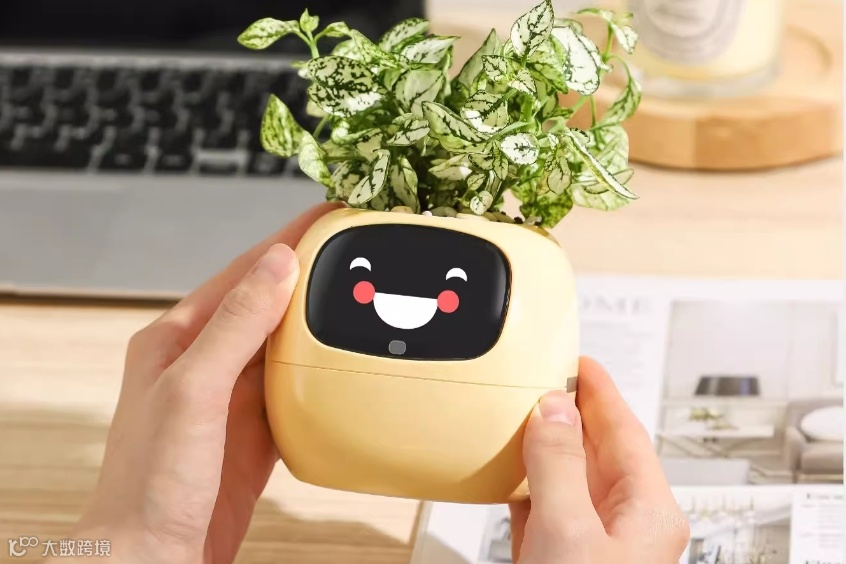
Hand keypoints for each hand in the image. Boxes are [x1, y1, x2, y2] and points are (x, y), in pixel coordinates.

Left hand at [63, 202, 341, 563]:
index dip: (286, 240)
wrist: (153, 559)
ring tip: (358, 297)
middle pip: (267, 305)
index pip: (241, 273)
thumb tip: (277, 264)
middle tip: (354, 251)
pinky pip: (294, 390)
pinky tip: (341, 365)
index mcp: (177, 339)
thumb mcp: (194, 390)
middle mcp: (204, 362)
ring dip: (317, 325)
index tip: (327, 216)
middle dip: (309, 276)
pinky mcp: (254, 432)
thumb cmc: (149, 483)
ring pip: (284, 346)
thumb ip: (236, 324)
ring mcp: (230, 399)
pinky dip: (319, 374)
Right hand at [509, 357, 689, 563]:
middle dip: (569, 413)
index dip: (601, 392)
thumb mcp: (568, 530)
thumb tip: (553, 411)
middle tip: (543, 379)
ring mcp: (592, 547)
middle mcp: (626, 528)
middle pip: (598, 453)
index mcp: (648, 514)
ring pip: (570, 482)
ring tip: (521, 417)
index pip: (626, 433)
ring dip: (543, 449)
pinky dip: (525, 487)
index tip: (578, 362)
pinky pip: (545, 512)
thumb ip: (559, 465)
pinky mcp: (560, 560)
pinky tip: (508, 475)